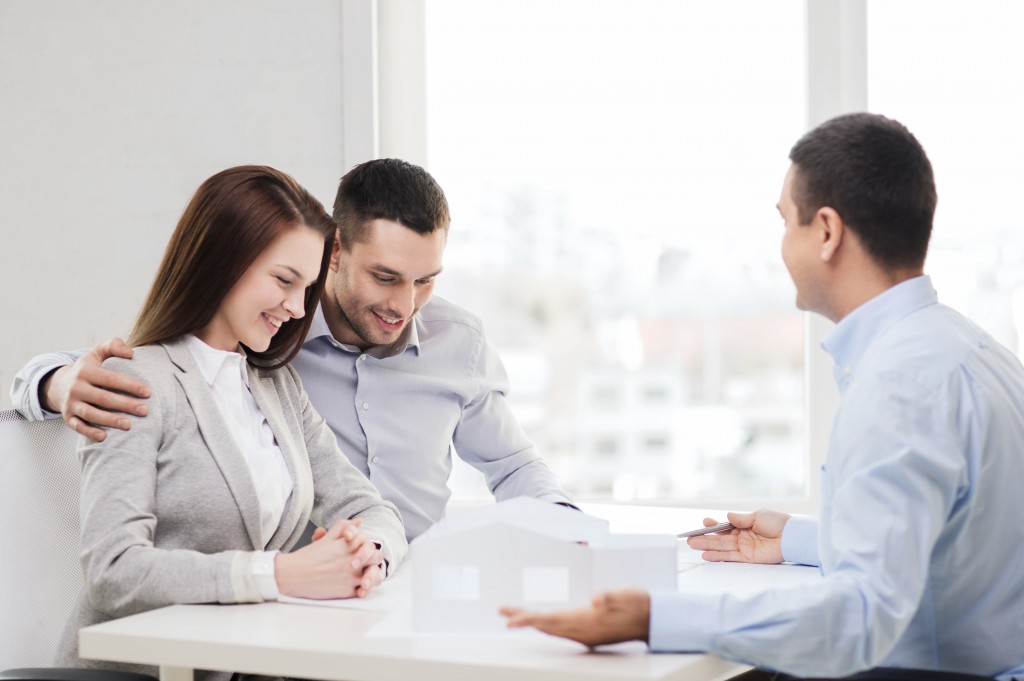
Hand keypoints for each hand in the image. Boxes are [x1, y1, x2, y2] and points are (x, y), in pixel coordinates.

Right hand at [43, 337, 149, 441]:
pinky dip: (90, 432)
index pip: (110, 379)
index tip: (148, 392)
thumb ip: (113, 346)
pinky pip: (78, 426)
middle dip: (125, 405)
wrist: (58, 384)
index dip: (129, 385)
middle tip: (145, 411)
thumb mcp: (96, 353)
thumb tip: (131, 353)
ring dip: (110, 421)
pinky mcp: (67, 417)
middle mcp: (76, 387)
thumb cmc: (86, 369)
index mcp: (86, 371)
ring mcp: (71, 403)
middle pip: (103, 398)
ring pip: (91, 413)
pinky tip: (105, 437)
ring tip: (129, 425)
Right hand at [277, 519, 383, 598]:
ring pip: (373, 575)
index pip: (368, 543)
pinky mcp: (347, 590)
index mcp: (349, 545)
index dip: (366, 546)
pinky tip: (360, 588)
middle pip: (375, 557)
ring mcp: (351, 576)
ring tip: (366, 577)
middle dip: (373, 559)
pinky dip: (363, 590)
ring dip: (372, 576)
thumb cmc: (309, 556)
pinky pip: (363, 591)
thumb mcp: (327, 538)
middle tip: (367, 562)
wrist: (294, 574)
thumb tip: (359, 521)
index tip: (361, 549)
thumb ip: (344, 527)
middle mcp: (353, 559)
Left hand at [500, 589, 649, 647]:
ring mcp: (586, 635)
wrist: (654, 619)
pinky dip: (546, 626)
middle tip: (501, 612)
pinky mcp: (590, 634)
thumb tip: (597, 600)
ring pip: (552, 630)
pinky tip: (541, 622)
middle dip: (523, 619)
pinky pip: (561, 631)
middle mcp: (583, 631)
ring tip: (514, 616)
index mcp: (587, 620)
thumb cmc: (639, 603)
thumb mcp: (628, 594)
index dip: (528, 620)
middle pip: (546, 626)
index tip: (509, 620)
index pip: (550, 620)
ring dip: (532, 622)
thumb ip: (611, 596)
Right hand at [686, 509, 789, 563]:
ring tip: (692, 545)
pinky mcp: (748, 558)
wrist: (792, 537)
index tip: (704, 522)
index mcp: (745, 525)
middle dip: (705, 537)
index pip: (725, 526)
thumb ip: (741, 519)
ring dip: (707, 546)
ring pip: (722, 547)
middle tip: (689, 538)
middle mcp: (742, 537)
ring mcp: (744, 548)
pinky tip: (706, 555)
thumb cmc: (778, 523)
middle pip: (720, 537)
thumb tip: (727, 516)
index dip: (714, 525)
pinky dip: (718, 556)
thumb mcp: (758, 516)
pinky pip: (730, 557)